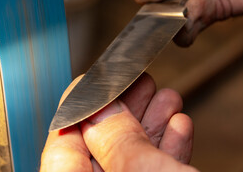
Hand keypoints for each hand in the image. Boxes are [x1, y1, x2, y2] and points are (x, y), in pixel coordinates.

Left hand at [40, 73, 196, 171]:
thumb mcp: (141, 171)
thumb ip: (118, 140)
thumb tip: (103, 109)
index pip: (63, 143)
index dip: (79, 105)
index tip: (92, 79)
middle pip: (104, 145)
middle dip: (126, 107)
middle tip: (139, 81)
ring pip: (136, 156)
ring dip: (155, 122)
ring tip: (167, 97)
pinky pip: (158, 169)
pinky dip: (170, 146)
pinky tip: (179, 124)